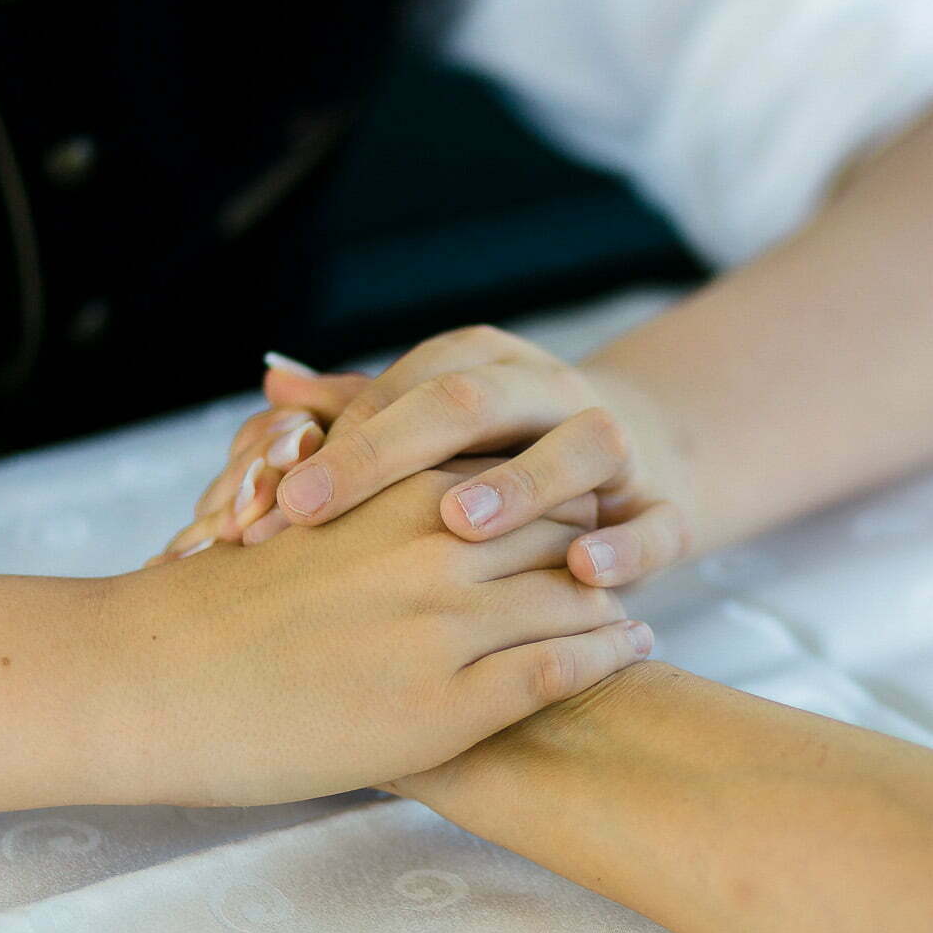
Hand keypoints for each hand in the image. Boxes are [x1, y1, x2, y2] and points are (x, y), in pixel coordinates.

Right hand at [108, 468, 651, 807]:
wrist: (151, 682)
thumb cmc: (212, 602)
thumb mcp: (294, 512)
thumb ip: (359, 485)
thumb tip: (384, 460)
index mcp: (397, 492)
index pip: (518, 478)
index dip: (554, 500)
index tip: (573, 523)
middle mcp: (433, 548)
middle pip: (562, 531)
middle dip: (592, 549)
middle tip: (612, 571)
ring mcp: (447, 627)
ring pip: (577, 597)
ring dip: (611, 603)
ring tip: (631, 616)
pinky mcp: (451, 706)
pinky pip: (564, 669)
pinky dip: (610, 654)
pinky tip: (631, 650)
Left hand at [163, 328, 695, 587]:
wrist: (634, 472)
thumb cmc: (501, 460)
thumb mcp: (433, 435)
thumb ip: (358, 414)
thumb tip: (274, 384)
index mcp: (481, 365)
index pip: (398, 388)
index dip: (333, 442)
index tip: (268, 504)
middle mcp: (547, 391)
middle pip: (470, 401)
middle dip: (389, 453)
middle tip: (313, 504)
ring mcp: (614, 446)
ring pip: (579, 447)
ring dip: (520, 483)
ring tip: (457, 523)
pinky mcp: (665, 506)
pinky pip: (656, 522)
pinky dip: (626, 543)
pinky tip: (584, 567)